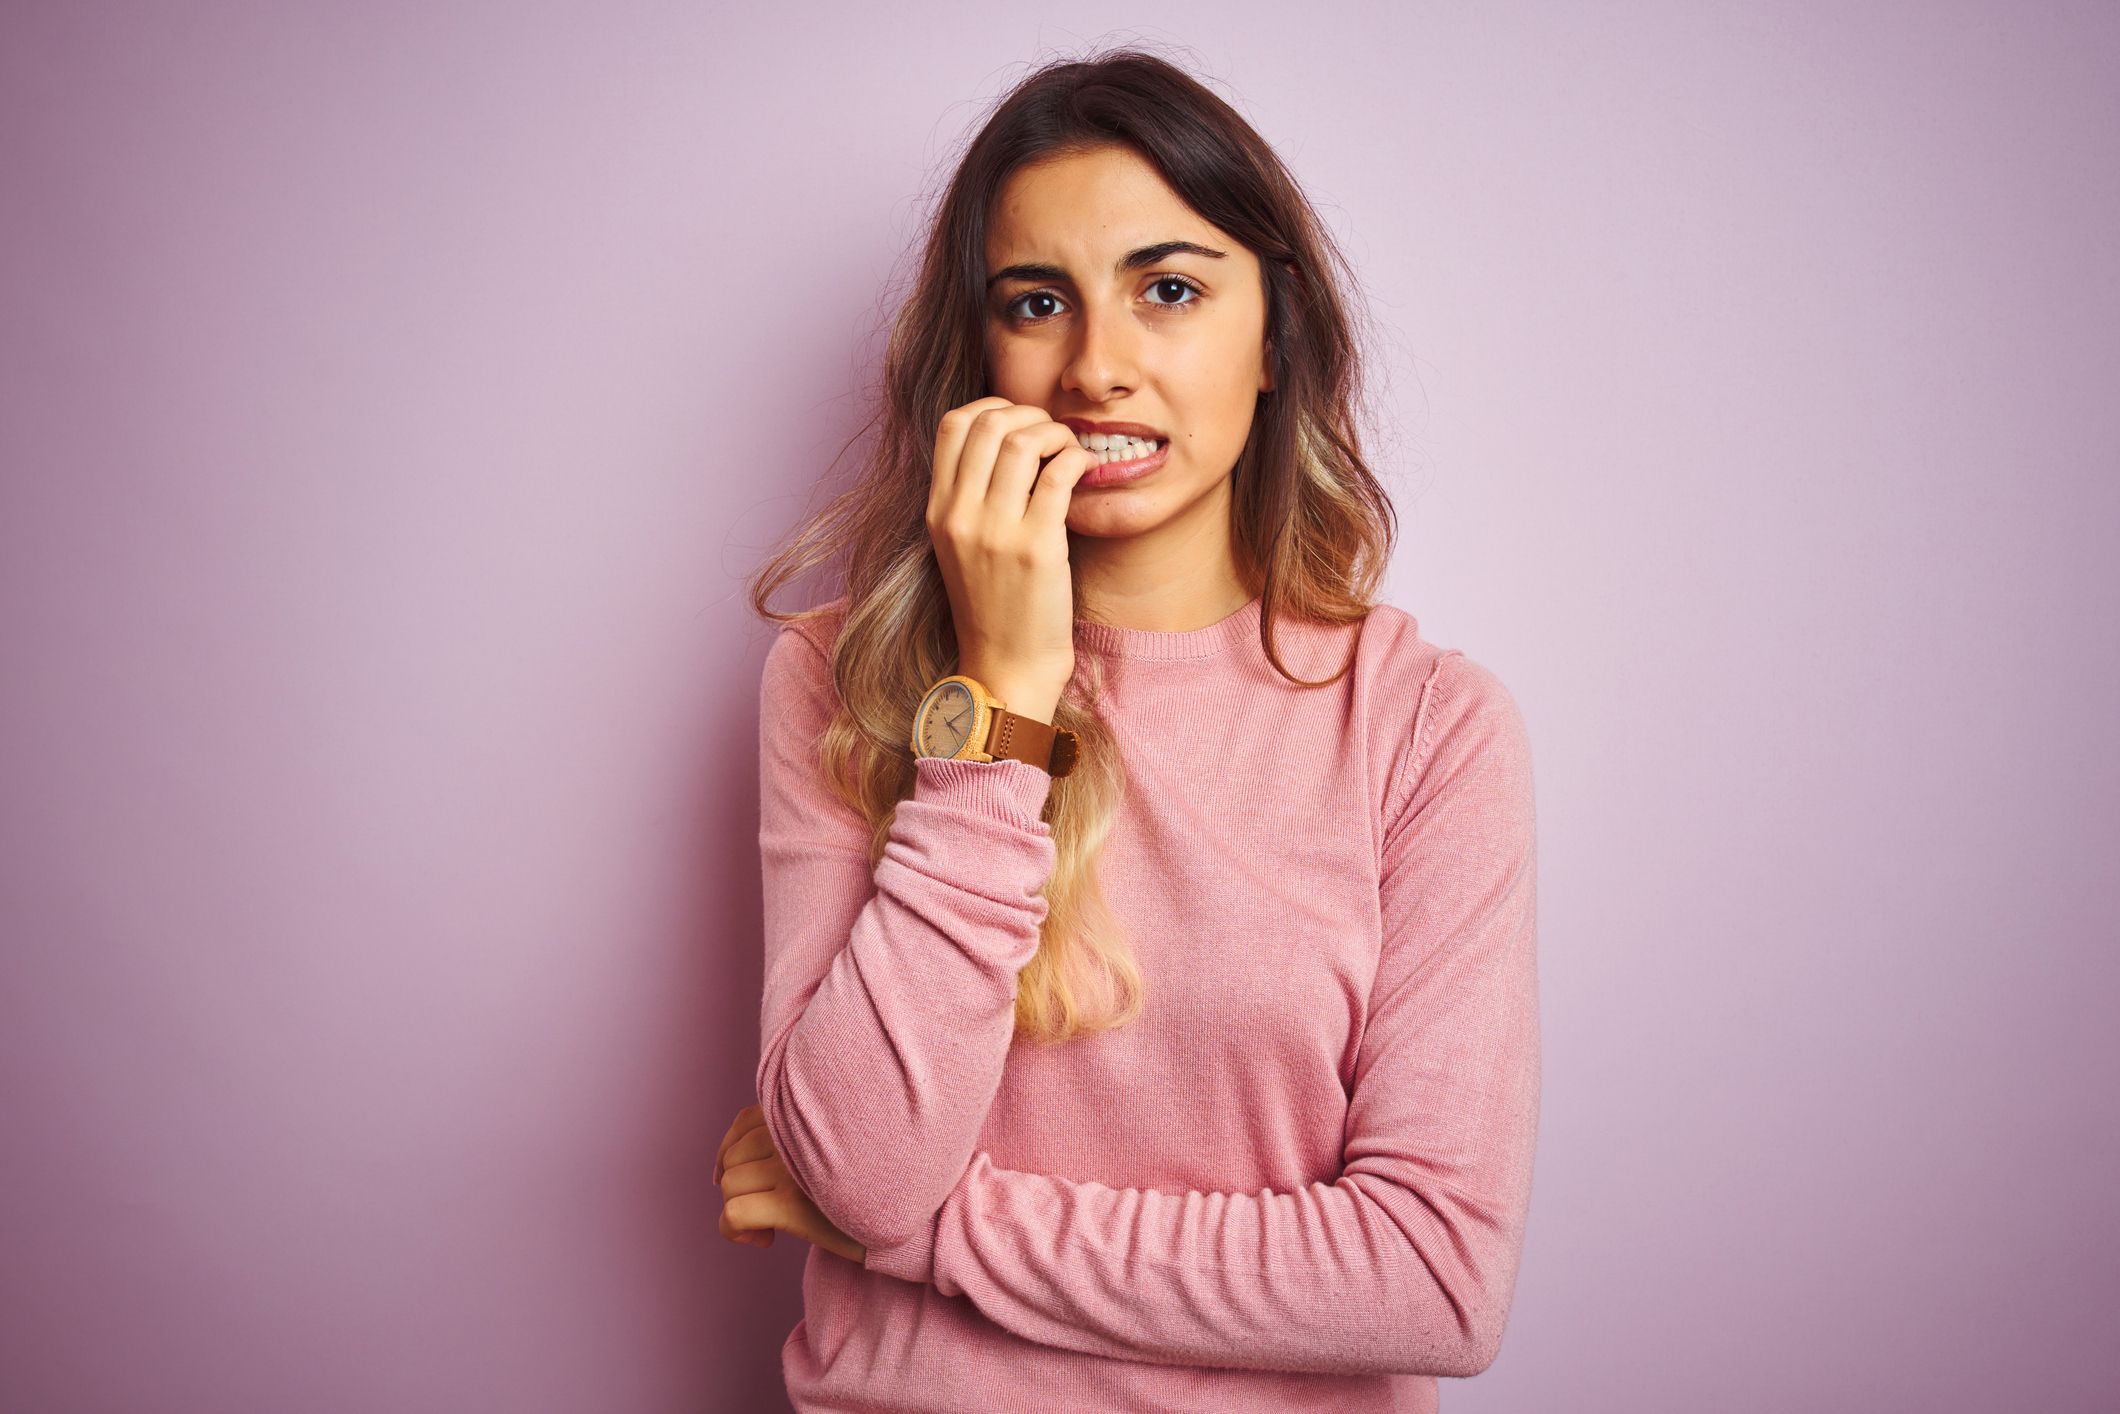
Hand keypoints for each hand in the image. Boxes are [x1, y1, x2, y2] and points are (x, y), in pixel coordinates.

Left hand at [715, 1105, 865, 1262]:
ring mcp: (794, 1167)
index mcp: (807, 1113)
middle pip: (733, 1158)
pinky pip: (734, 1213)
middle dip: (736, 1189)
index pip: (743, 1123)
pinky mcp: (793, 1203)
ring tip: (768, 1230)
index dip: (731, 1155)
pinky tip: (764, 1240)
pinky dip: (735, 1231)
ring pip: (730, 1185)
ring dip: (737, 1212)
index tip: (741, 1181)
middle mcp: (798, 1132)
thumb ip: (799, 1141)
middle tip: (763, 1214)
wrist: (918, 1218)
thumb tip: (730, 1170)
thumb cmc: (878, 1186)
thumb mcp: (838, 1150)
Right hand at [927, 398, 1094, 724]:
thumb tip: (1008, 445)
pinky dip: (1078, 459)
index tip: (1020, 423)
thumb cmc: (995, 608)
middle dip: (1030, 414)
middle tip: (1053, 436)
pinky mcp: (1036, 548)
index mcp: (939, 512)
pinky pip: (1058, 474)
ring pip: (1024, 441)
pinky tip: (1086, 471)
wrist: (1006, 668)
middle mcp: (960, 516)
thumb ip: (972, 498)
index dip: (992, 407)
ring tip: (1070, 452)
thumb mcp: (963, 547)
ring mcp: (996, 531)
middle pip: (989, 422)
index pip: (953, 424)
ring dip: (1056, 433)